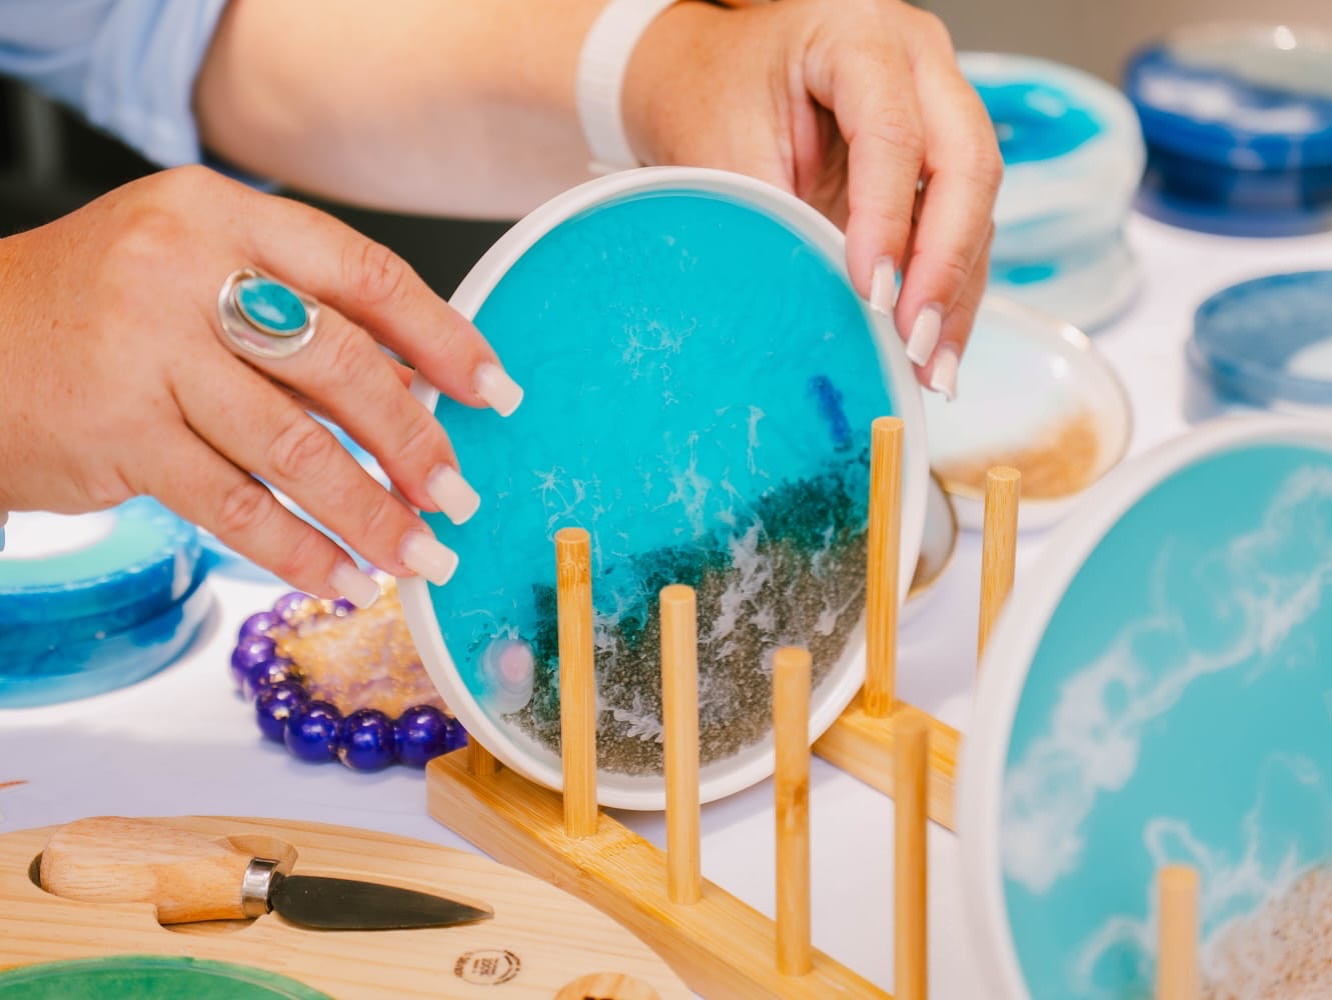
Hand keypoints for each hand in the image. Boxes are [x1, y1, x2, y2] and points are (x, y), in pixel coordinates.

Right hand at [0, 166, 518, 604]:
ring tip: (418, 553)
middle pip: (341, 364)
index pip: (364, 274)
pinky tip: (340, 576)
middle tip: (458, 495)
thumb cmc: (96, 311)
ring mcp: (146, 350)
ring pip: (295, 446)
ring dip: (370, 511)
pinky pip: (233, 504)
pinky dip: (297, 548)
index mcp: (221, 216)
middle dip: (415, 441)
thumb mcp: (194, 273)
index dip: (443, 337)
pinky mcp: (116, 432)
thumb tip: (419, 387)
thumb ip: (298, 315)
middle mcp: (184, 269)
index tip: (493, 391)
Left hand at [625, 0, 1000, 396]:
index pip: (893, 133)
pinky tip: (935, 344)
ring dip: (956, 290)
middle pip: (966, 162)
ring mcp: (937, 106)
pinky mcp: (937, 159)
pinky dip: (950, 289)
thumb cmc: (708, 95)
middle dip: (944, 264)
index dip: (888, 222)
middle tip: (914, 340)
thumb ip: (772, 216)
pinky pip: (962, 225)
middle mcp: (916, 62)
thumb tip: (817, 305)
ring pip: (976, 202)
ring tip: (931, 367)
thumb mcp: (723, 150)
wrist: (703, 77)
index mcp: (858, 35)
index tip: (873, 295)